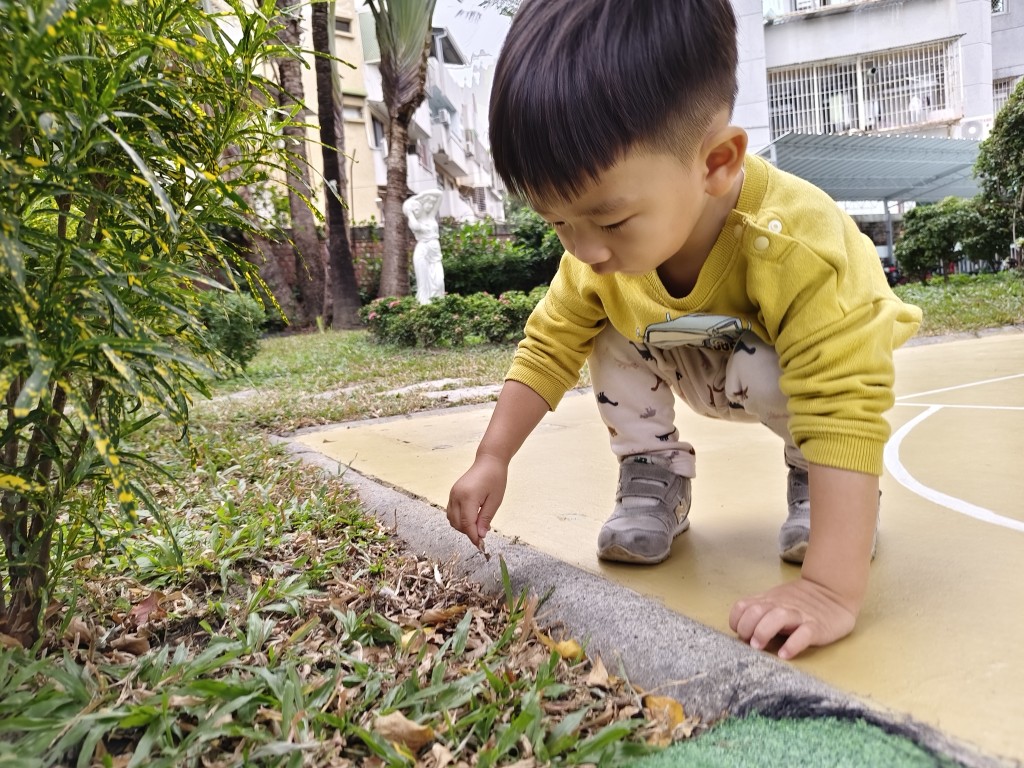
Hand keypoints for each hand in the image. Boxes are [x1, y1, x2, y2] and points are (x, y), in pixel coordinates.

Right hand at [446, 454, 507, 546]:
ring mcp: (452, 494)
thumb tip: (480, 535)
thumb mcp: (495, 500)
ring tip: (478, 526)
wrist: (488, 461)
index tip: (481, 545)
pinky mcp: (452, 493)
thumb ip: (486, 518)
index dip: (473, 537)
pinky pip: (451, 511)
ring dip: (462, 526)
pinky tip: (472, 518)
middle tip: (482, 536)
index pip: (466, 524)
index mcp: (468, 497)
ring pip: (451, 519)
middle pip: (457, 523)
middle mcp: (456, 496)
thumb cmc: (495, 478)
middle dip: (468, 532)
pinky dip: (459, 519)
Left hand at [729, 576, 857, 659]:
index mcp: (768, 601)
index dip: (736, 621)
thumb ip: (760, 612)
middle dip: (747, 627)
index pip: (742, 606)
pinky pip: (804, 634)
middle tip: (750, 643)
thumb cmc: (800, 601)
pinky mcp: (817, 626)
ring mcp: (799, 615)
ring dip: (763, 632)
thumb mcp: (775, 601)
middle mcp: (781, 606)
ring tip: (760, 647)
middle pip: (756, 611)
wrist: (833, 591)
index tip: (740, 633)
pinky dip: (792, 645)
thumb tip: (742, 631)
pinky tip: (784, 655)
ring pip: (778, 617)